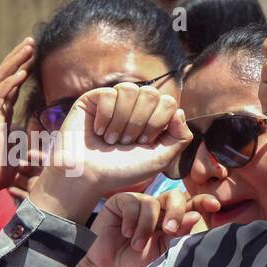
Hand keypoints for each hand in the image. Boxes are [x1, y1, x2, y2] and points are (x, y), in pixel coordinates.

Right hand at [0, 37, 33, 201]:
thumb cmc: (4, 167)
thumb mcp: (21, 144)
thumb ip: (29, 132)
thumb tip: (43, 128)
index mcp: (0, 112)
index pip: (11, 83)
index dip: (21, 67)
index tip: (34, 54)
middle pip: (5, 76)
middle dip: (18, 57)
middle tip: (32, 41)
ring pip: (1, 80)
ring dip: (16, 62)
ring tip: (29, 48)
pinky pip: (0, 97)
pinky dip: (10, 82)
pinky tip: (22, 72)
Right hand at [31, 84, 191, 222]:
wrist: (87, 177)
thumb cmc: (123, 170)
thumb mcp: (160, 159)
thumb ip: (180, 137)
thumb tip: (179, 112)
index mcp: (153, 116)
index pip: (168, 102)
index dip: (156, 123)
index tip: (142, 143)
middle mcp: (136, 105)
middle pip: (151, 94)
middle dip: (139, 122)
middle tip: (126, 142)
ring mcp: (115, 100)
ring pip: (130, 89)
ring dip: (121, 120)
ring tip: (112, 139)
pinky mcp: (93, 99)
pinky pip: (107, 93)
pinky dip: (104, 116)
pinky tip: (98, 131)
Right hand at [77, 189, 204, 266]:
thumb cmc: (136, 260)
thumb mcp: (161, 250)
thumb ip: (178, 234)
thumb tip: (195, 215)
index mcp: (172, 217)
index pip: (191, 203)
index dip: (204, 201)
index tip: (215, 205)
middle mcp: (158, 207)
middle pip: (175, 196)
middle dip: (176, 212)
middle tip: (170, 230)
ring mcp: (139, 202)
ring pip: (153, 202)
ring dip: (146, 226)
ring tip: (136, 243)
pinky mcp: (121, 201)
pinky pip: (133, 203)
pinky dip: (131, 221)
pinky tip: (125, 233)